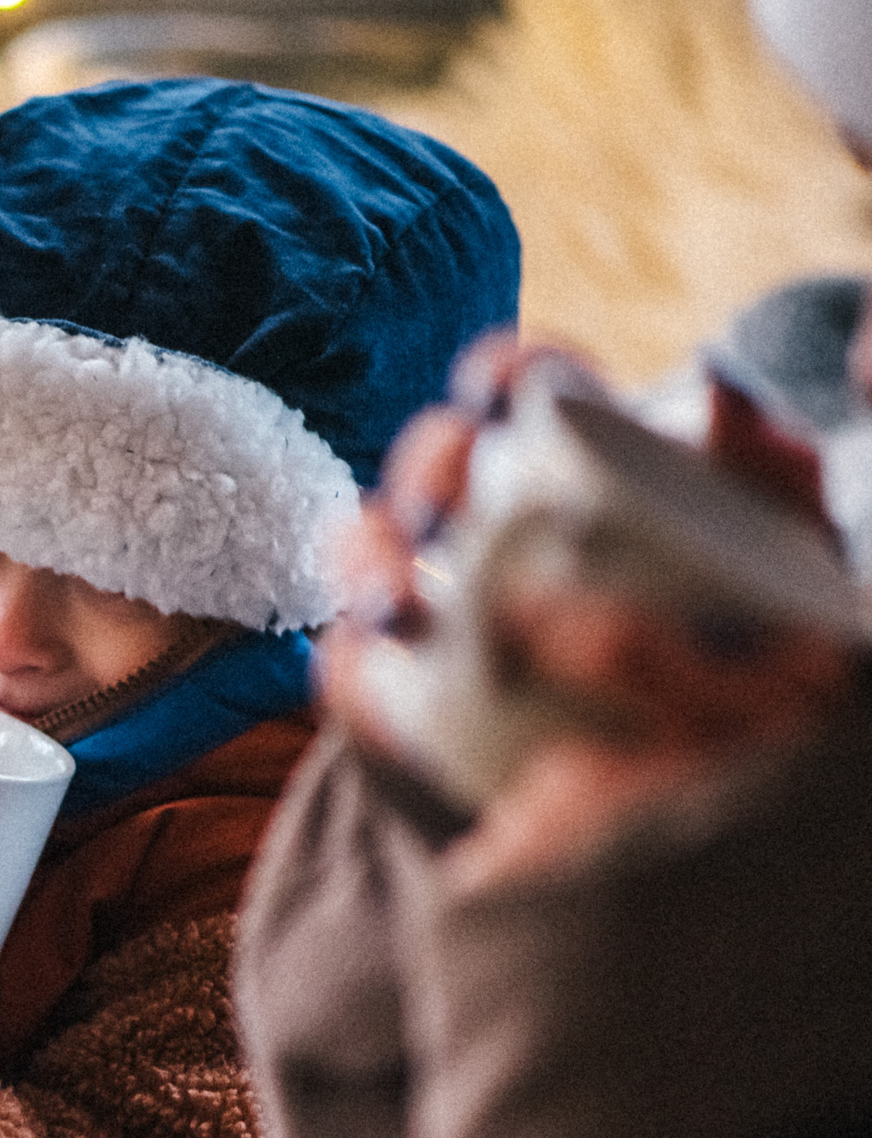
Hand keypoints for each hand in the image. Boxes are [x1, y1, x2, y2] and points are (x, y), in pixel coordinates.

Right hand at [320, 333, 859, 884]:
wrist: (719, 763)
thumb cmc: (758, 629)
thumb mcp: (785, 539)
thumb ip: (771, 465)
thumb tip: (718, 392)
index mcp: (571, 458)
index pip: (517, 388)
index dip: (496, 375)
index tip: (500, 389)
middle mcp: (492, 516)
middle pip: (433, 463)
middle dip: (425, 468)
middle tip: (444, 500)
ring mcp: (438, 601)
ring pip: (372, 553)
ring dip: (368, 558)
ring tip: (395, 597)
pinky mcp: (402, 689)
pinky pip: (355, 671)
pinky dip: (353, 666)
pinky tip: (371, 664)